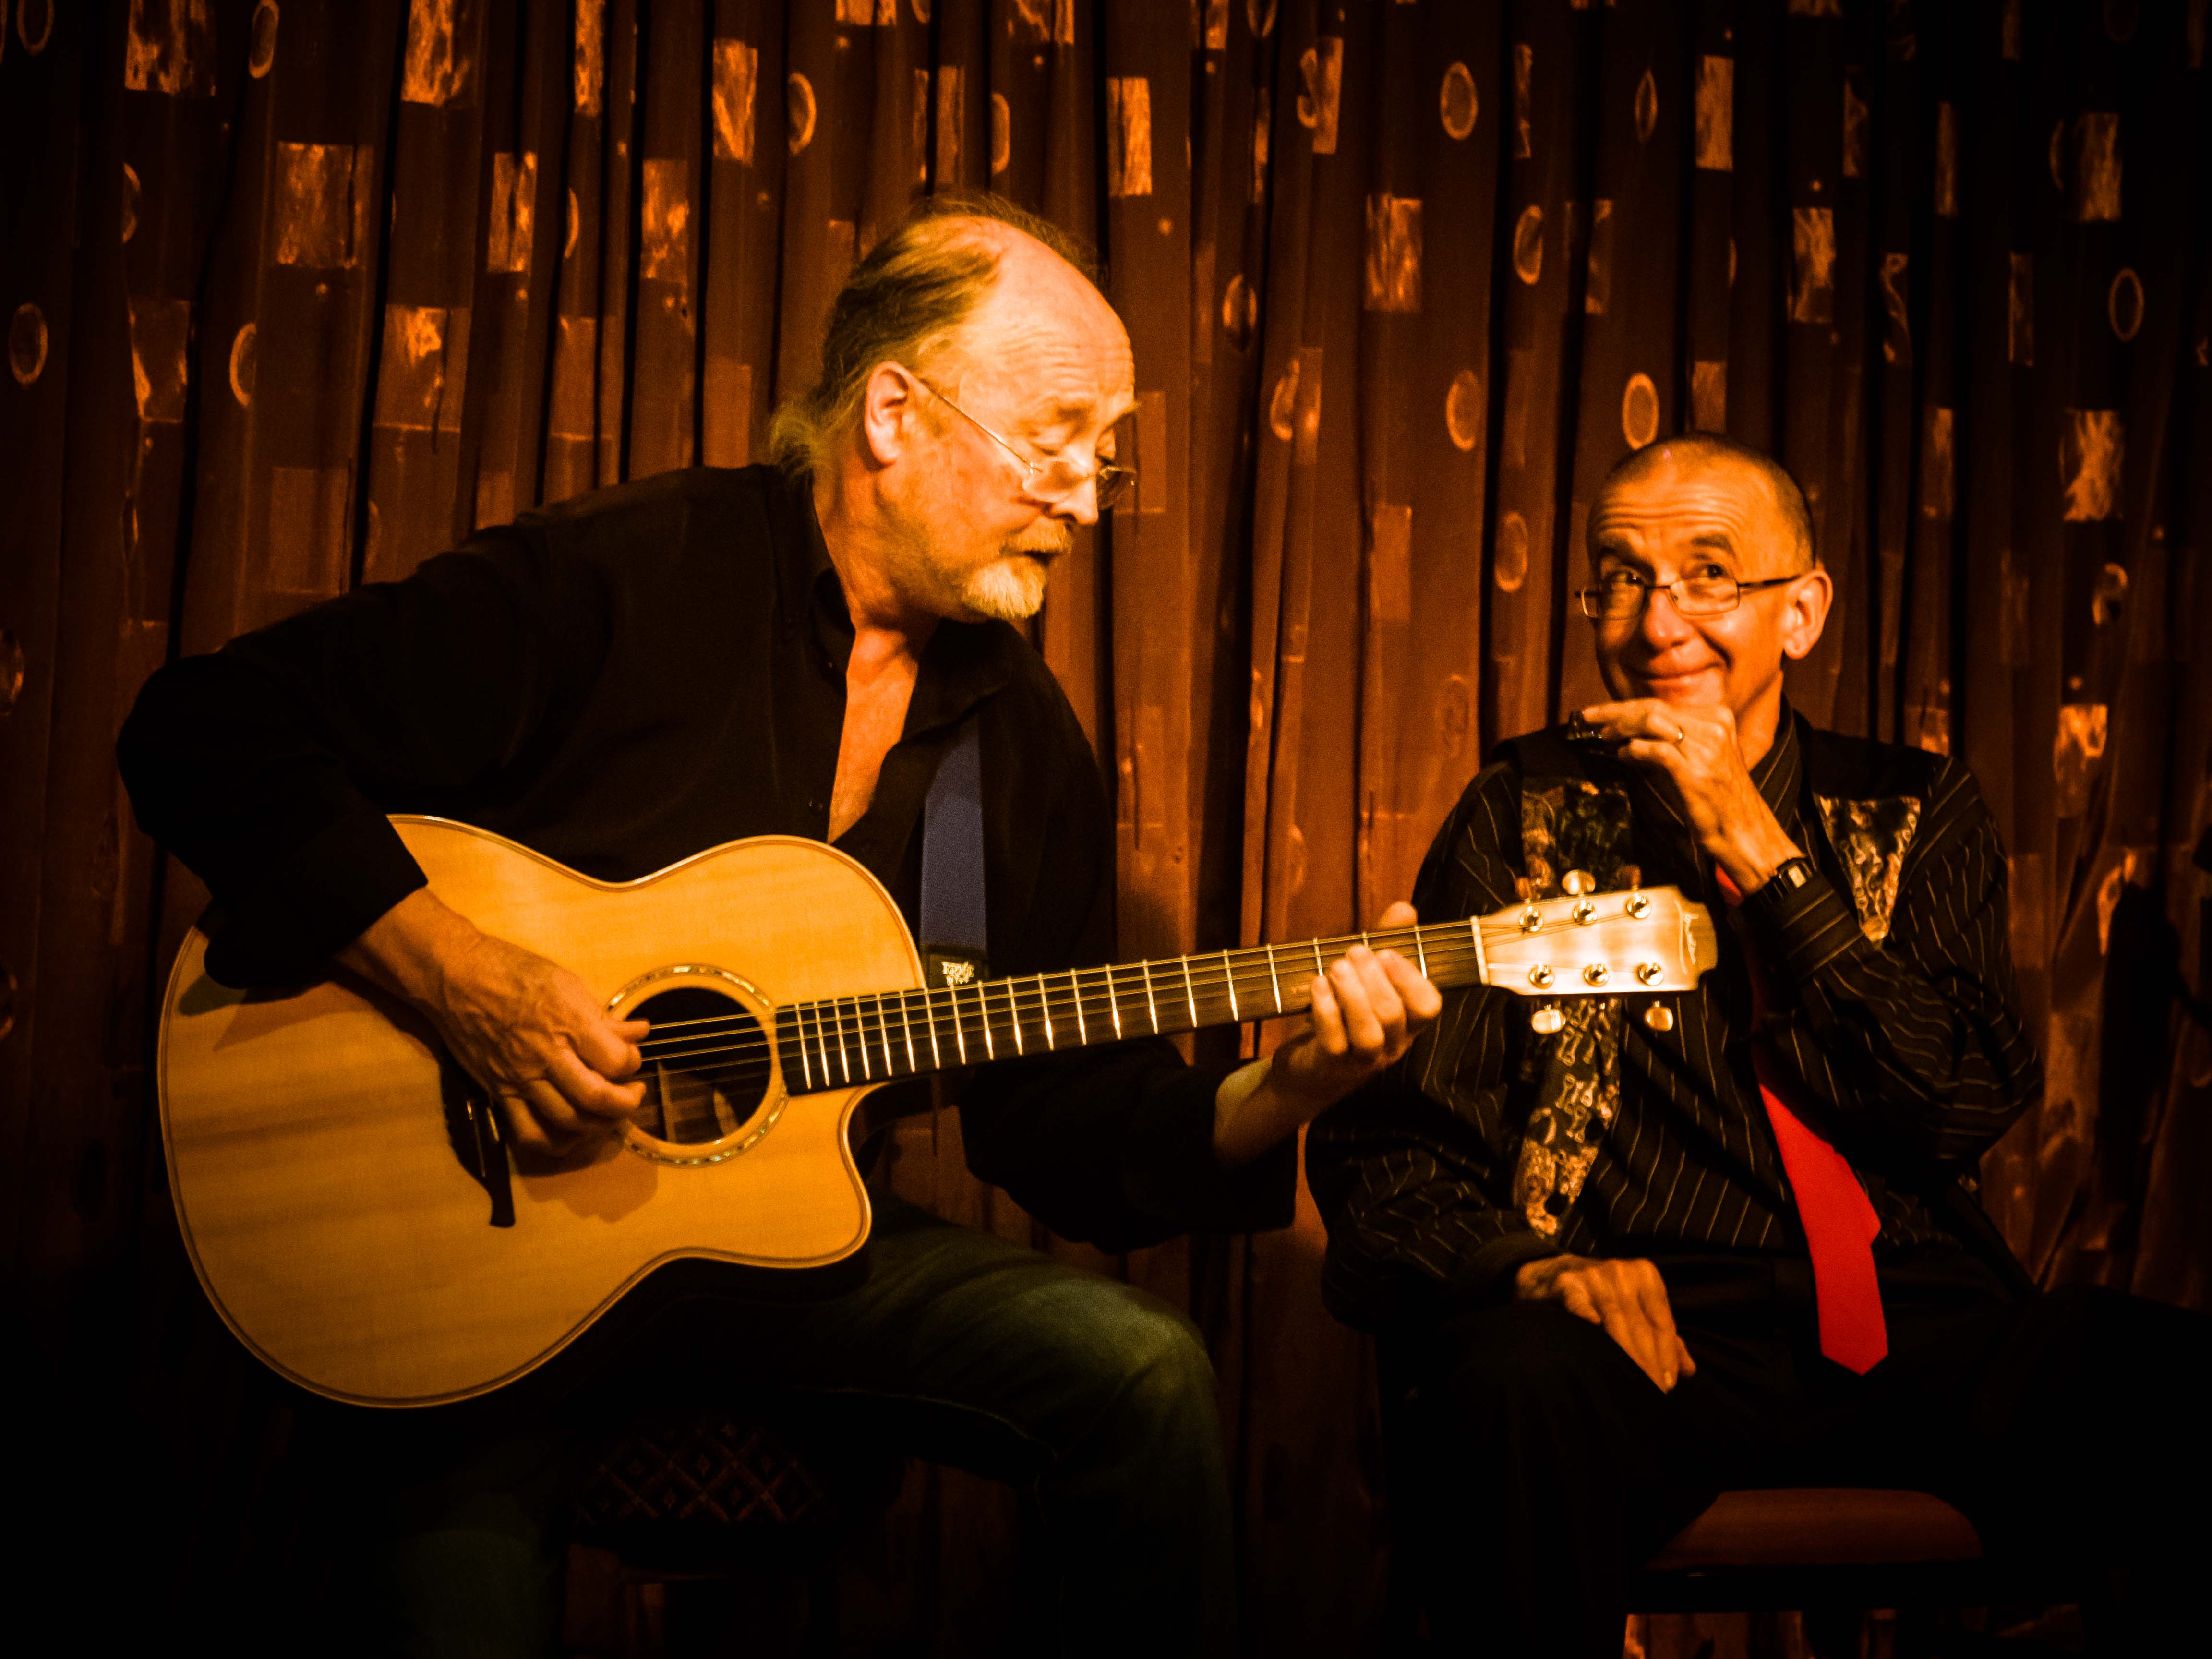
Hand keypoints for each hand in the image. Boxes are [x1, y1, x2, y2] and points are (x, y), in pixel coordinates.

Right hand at [339, 888, 647, 1156]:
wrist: (456, 978)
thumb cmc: (513, 972)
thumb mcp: (567, 982)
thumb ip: (604, 1016)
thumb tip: (639, 1032)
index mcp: (567, 1022)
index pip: (615, 1060)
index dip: (633, 1063)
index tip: (630, 1057)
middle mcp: (545, 1055)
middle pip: (596, 1099)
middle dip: (625, 1103)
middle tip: (633, 1094)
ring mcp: (520, 1078)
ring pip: (567, 1122)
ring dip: (598, 1125)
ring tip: (608, 1113)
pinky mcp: (499, 1092)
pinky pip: (530, 1133)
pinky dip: (558, 1142)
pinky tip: (574, 1132)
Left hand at [1212, 901, 1442, 1164]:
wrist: (1307, 1071)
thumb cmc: (1344, 1018)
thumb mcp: (1366, 980)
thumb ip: (1386, 943)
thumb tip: (1404, 908)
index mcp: (1407, 1024)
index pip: (1429, 1006)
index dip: (1411, 978)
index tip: (1387, 952)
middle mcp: (1392, 1045)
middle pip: (1394, 1013)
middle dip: (1374, 977)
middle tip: (1354, 951)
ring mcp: (1362, 1060)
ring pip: (1370, 1031)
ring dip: (1352, 993)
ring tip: (1335, 967)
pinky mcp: (1331, 1066)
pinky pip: (1335, 1041)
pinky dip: (1326, 1009)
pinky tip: (1317, 986)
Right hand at [1514, 1253, 1696, 1391]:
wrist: (1553, 1271)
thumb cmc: (1603, 1295)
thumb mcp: (1637, 1307)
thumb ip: (1663, 1335)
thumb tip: (1688, 1371)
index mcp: (1646, 1276)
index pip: (1662, 1322)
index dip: (1667, 1356)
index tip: (1668, 1386)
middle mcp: (1622, 1273)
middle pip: (1641, 1326)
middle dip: (1649, 1363)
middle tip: (1653, 1394)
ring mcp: (1593, 1276)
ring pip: (1615, 1322)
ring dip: (1626, 1356)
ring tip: (1632, 1386)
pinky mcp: (1566, 1284)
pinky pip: (1578, 1305)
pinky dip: (1585, 1316)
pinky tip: (1593, 1329)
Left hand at [1580, 699, 1801, 891]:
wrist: (1746, 833)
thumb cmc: (1720, 800)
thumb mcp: (1700, 760)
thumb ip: (1671, 743)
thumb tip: (1628, 738)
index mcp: (1718, 718)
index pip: (1662, 703)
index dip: (1625, 707)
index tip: (1599, 712)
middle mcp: (1715, 726)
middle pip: (1652, 708)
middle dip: (1613, 711)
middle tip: (1586, 718)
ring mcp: (1707, 747)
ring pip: (1651, 722)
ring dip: (1620, 728)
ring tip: (1602, 737)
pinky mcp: (1696, 771)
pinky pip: (1656, 750)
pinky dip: (1633, 750)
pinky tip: (1622, 755)